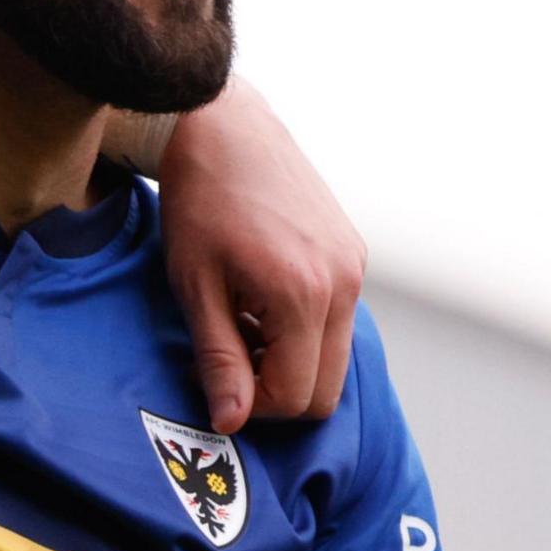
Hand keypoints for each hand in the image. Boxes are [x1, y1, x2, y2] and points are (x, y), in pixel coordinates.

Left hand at [153, 79, 363, 431]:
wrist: (223, 129)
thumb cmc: (199, 203)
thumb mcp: (196, 286)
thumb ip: (219, 358)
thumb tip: (231, 422)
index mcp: (304, 294)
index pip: (296, 396)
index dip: (252, 405)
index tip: (214, 378)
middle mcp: (344, 283)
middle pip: (327, 389)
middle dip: (276, 391)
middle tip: (229, 359)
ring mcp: (355, 265)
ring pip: (335, 357)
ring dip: (289, 360)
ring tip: (240, 323)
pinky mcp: (354, 253)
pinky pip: (338, 319)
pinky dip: (303, 330)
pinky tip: (260, 300)